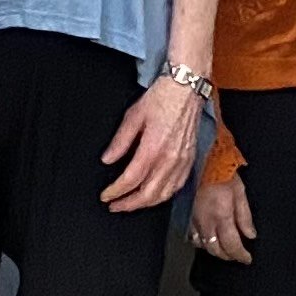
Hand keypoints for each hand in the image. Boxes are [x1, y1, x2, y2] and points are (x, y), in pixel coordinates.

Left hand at [99, 78, 206, 212]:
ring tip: (130, 205)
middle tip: (114, 206)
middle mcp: (170, 159)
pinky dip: (164, 196)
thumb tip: (107, 160)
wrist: (186, 89)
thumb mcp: (133, 116)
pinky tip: (154, 196)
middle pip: (148, 194)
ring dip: (146, 204)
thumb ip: (120, 141)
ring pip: (164, 194)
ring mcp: (182, 161)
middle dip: (129, 204)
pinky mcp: (190, 160)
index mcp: (153, 148)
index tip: (105, 196)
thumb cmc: (161, 98)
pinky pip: (177, 187)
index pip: (131, 179)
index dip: (116, 191)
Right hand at [191, 176, 255, 265]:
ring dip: (216, 250)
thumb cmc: (222, 174)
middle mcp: (206, 222)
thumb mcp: (240, 193)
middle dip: (228, 256)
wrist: (202, 162)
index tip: (247, 259)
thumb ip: (245, 217)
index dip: (240, 255)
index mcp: (222, 216)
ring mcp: (195, 220)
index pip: (232, 245)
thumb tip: (250, 234)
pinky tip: (209, 240)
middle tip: (238, 255)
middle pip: (216, 249)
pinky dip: (203, 242)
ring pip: (204, 246)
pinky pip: (193, 237)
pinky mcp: (187, 216)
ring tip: (225, 249)